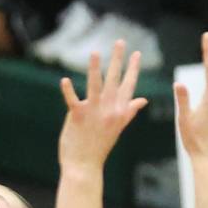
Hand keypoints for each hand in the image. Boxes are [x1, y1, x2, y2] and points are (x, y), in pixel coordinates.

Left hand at [57, 42, 147, 168]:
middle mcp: (109, 110)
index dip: (133, 69)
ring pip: (95, 86)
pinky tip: (64, 80)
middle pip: (114, 80)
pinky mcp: (77, 117)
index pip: (129, 86)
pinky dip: (68, 91)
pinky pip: (73, 101)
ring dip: (95, 69)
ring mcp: (93, 112)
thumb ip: (129, 111)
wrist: (85, 166)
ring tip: (96, 52)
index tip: (137, 53)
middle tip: (120, 42)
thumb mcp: (118, 127)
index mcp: (119, 111)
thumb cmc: (99, 146)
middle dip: (118, 60)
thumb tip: (142, 100)